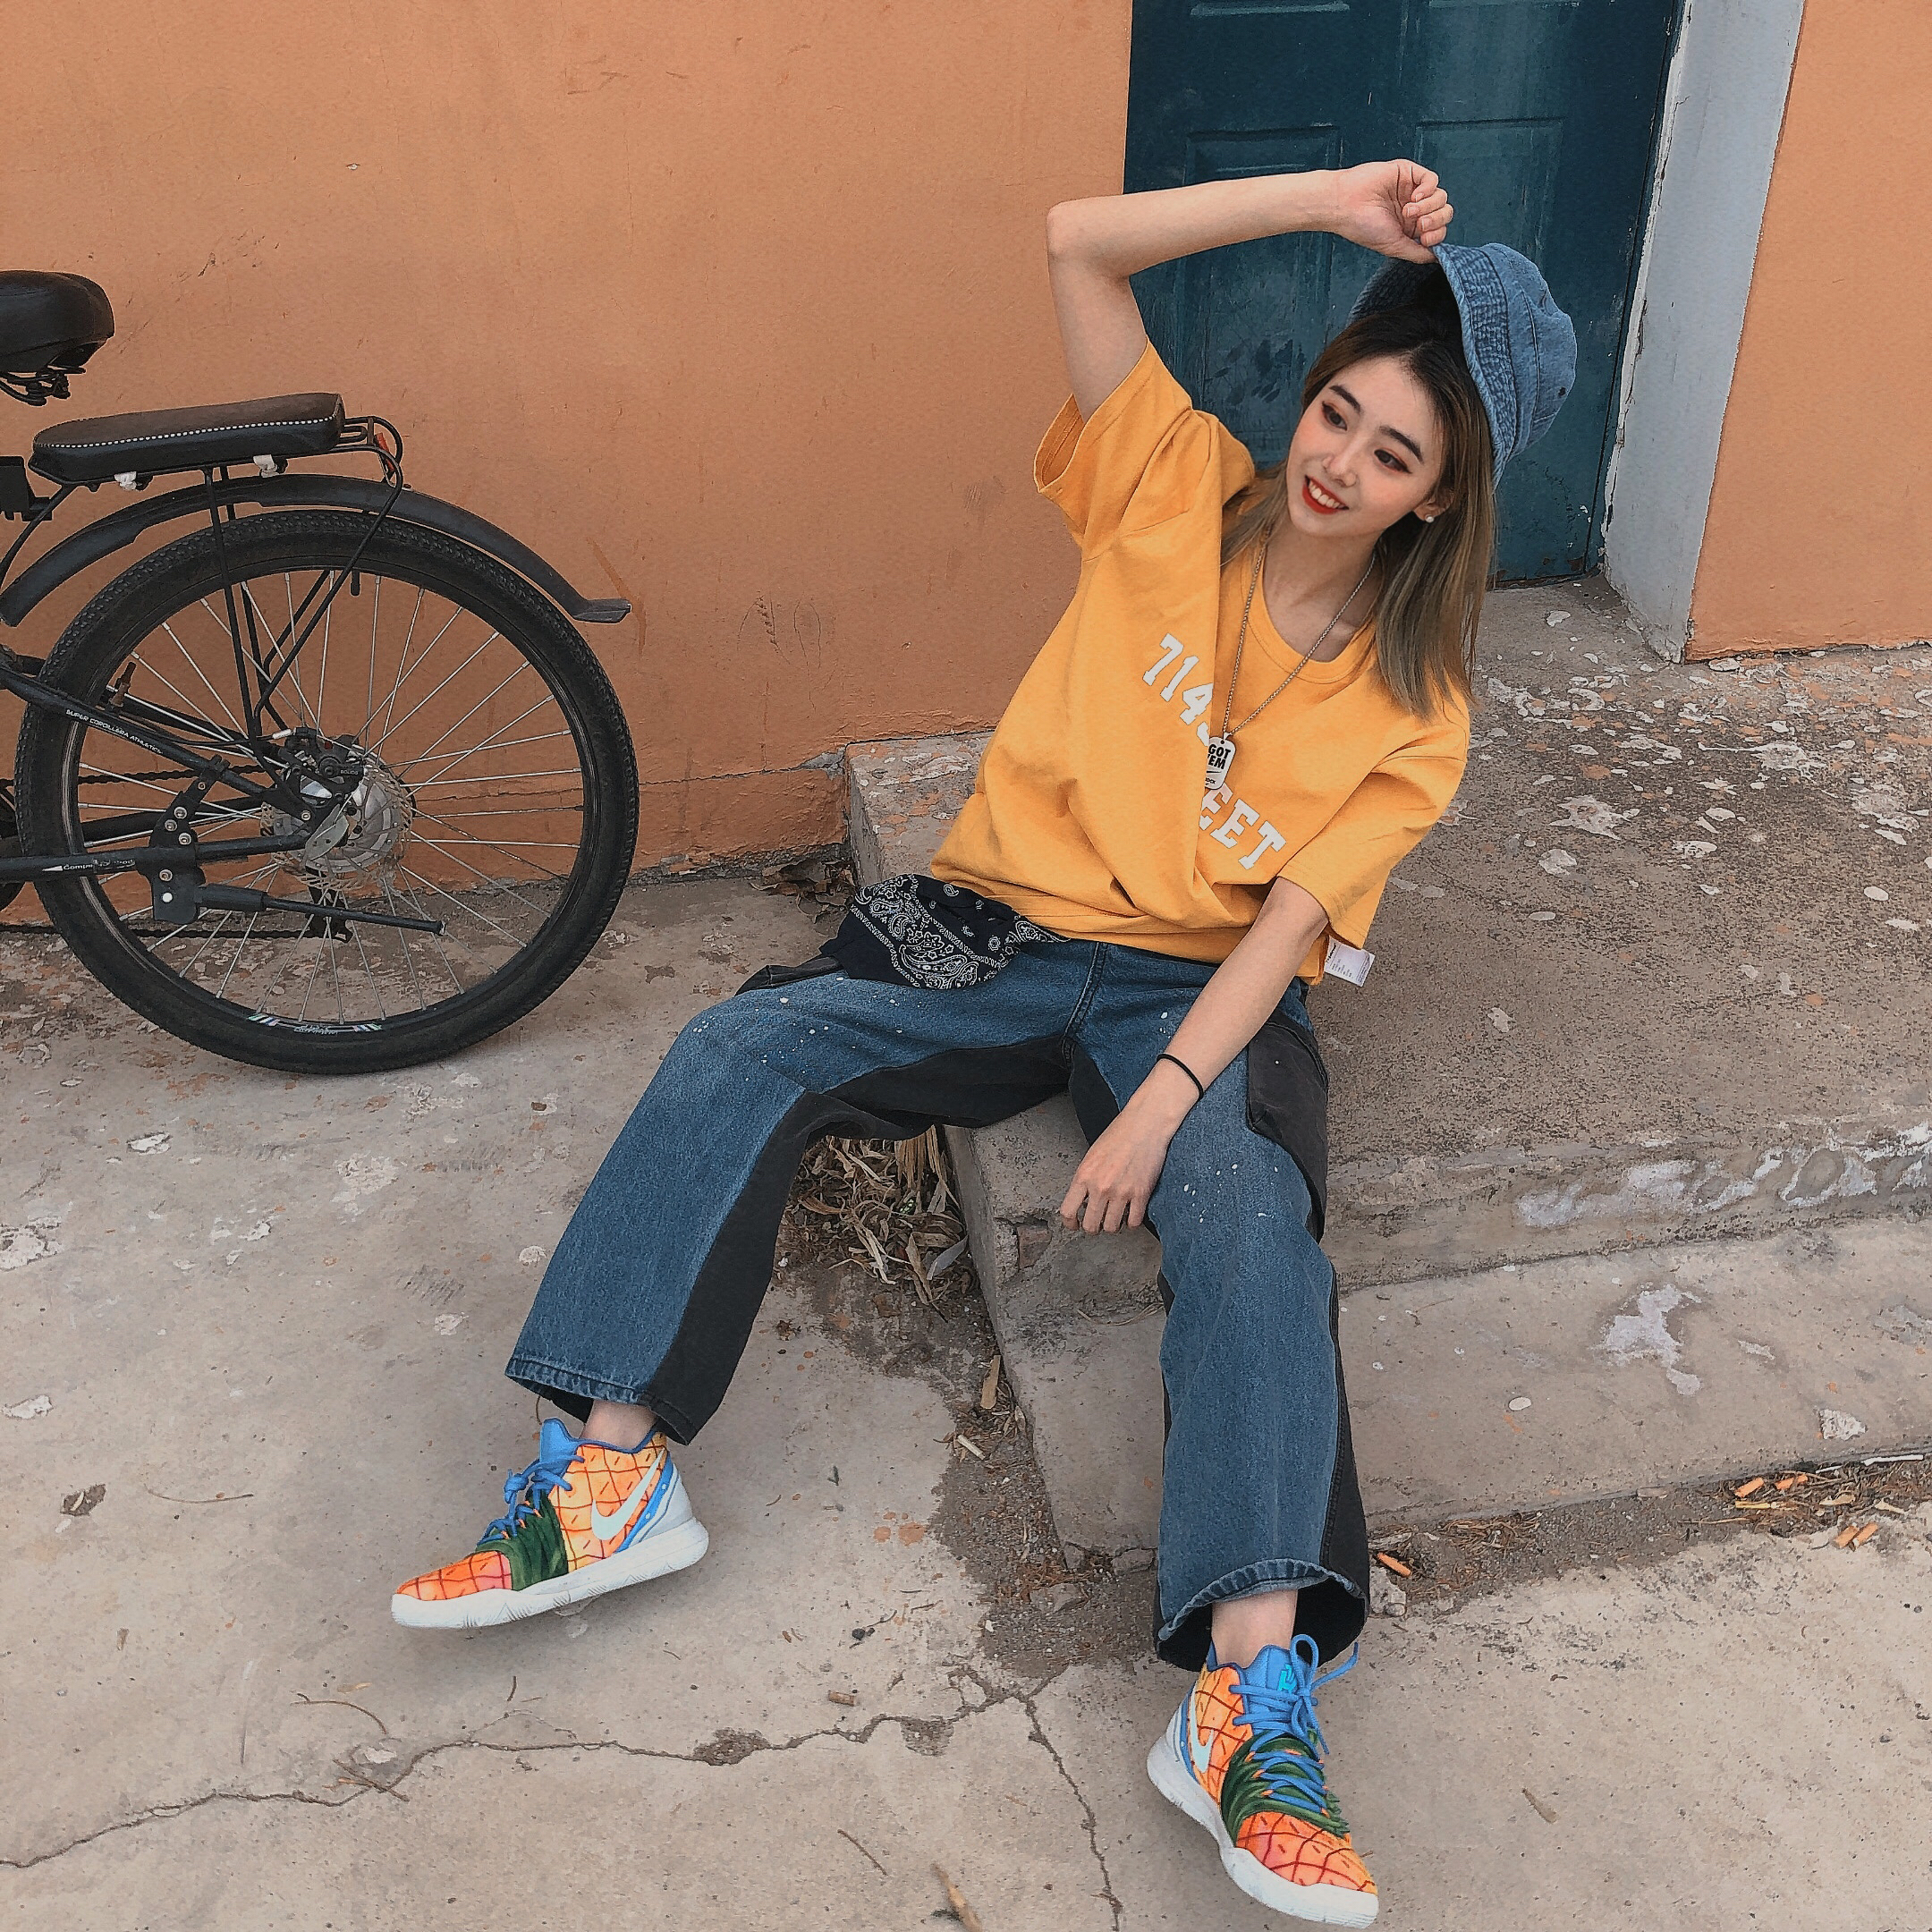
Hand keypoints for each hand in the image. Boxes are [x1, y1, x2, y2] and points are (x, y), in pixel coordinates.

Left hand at [1058, 1082, 1189, 1233]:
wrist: (1145, 1125)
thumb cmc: (1119, 1134)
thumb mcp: (1092, 1156)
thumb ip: (1085, 1179)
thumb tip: (1082, 1200)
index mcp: (1083, 1176)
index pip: (1067, 1211)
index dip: (1070, 1223)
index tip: (1074, 1225)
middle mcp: (1100, 1187)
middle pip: (1090, 1225)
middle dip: (1092, 1227)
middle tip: (1097, 1223)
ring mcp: (1121, 1192)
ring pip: (1112, 1227)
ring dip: (1112, 1226)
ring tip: (1115, 1217)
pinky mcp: (1141, 1194)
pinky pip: (1134, 1222)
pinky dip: (1132, 1223)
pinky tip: (1131, 1214)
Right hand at [1329, 161, 1451, 263]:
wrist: (1345, 205)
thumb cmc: (1362, 226)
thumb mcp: (1394, 246)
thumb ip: (1417, 252)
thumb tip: (1438, 258)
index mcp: (1409, 227)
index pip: (1438, 229)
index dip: (1437, 234)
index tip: (1423, 238)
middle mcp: (1413, 209)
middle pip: (1444, 212)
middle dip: (1436, 220)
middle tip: (1419, 224)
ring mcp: (1412, 190)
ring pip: (1441, 196)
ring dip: (1428, 206)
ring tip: (1407, 210)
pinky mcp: (1408, 173)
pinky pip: (1432, 179)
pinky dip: (1428, 189)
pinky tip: (1414, 197)